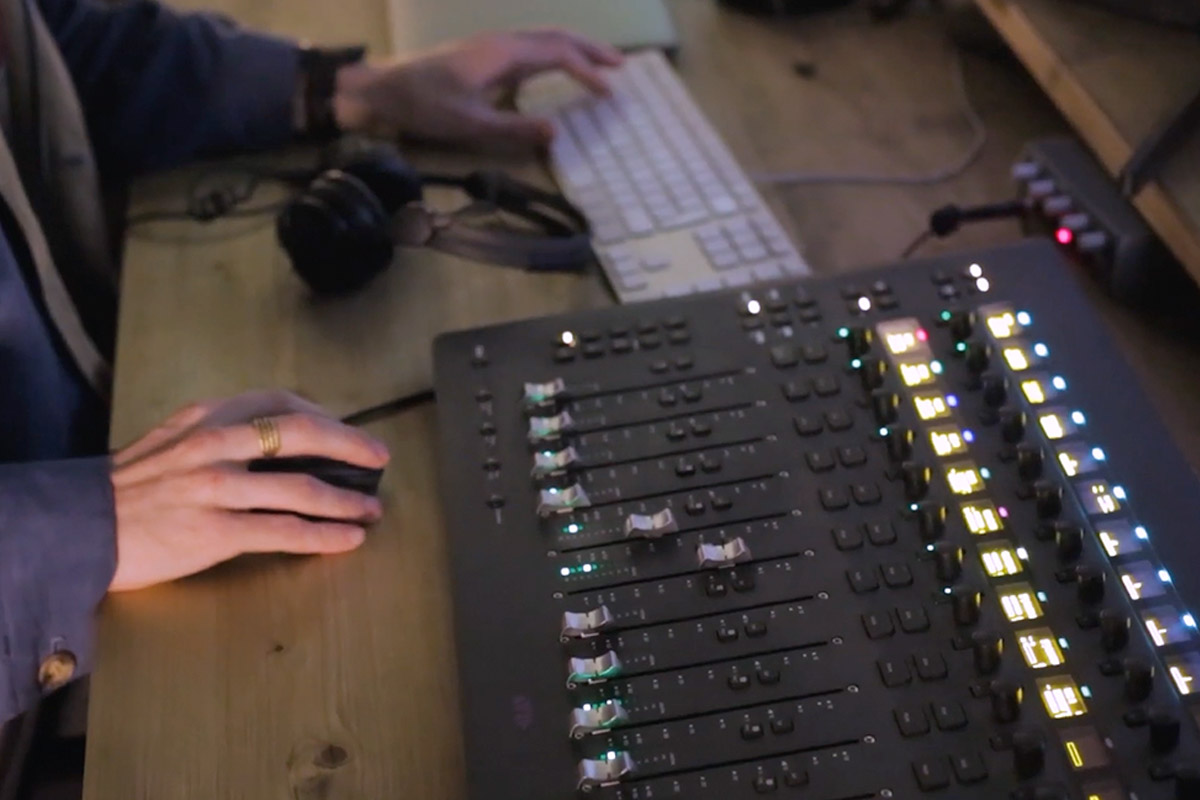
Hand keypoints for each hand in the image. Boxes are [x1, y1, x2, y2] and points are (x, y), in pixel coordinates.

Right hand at [109, 390, 389, 591]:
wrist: (81, 528)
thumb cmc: (130, 488)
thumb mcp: (174, 439)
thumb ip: (223, 434)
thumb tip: (282, 442)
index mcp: (208, 415)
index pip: (282, 403)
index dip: (325, 417)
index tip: (348, 432)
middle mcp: (216, 443)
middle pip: (303, 434)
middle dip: (351, 445)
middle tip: (379, 459)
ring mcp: (217, 488)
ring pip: (301, 488)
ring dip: (347, 500)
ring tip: (372, 509)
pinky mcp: (216, 532)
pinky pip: (284, 531)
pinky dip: (325, 536)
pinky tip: (348, 539)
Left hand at [332, 27, 622, 147]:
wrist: (382, 89)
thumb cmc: (424, 107)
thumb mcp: (471, 124)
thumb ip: (515, 128)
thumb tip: (557, 132)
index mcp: (504, 54)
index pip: (559, 54)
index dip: (588, 71)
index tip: (609, 93)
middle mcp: (502, 42)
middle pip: (556, 37)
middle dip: (591, 49)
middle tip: (622, 65)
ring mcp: (492, 46)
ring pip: (543, 38)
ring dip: (574, 48)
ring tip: (599, 63)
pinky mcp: (483, 55)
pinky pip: (530, 47)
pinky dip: (554, 53)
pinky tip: (557, 69)